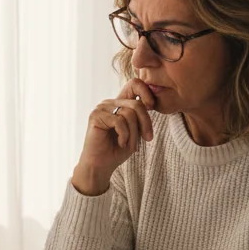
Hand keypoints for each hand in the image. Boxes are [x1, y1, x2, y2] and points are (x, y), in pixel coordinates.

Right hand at [71, 78, 155, 195]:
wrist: (101, 165)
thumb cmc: (117, 150)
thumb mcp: (135, 131)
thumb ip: (140, 117)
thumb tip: (151, 104)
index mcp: (120, 103)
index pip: (134, 84)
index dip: (147, 91)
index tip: (152, 107)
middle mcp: (110, 102)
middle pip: (137, 104)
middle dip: (145, 123)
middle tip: (147, 139)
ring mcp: (102, 108)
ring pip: (129, 114)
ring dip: (134, 134)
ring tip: (131, 146)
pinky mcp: (96, 116)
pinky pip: (119, 121)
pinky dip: (125, 135)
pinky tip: (121, 143)